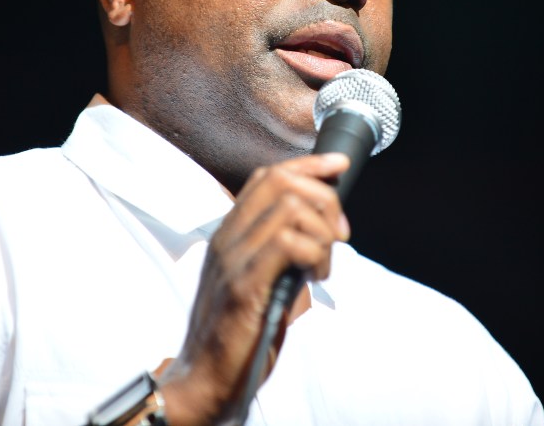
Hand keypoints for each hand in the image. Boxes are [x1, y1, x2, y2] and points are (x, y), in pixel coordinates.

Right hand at [158, 152, 350, 425]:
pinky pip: (287, 244)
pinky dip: (314, 254)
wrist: (204, 380)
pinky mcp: (244, 286)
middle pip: (282, 181)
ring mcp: (232, 259)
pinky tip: (315, 278)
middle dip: (325, 200)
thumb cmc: (238, 336)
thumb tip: (325, 240)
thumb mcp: (264, 284)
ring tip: (323, 266)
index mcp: (230, 234)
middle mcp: (227, 239)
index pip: (267, 176)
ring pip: (290, 208)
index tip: (339, 165)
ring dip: (322, 233)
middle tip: (339, 236)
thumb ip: (286, 258)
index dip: (308, 164)